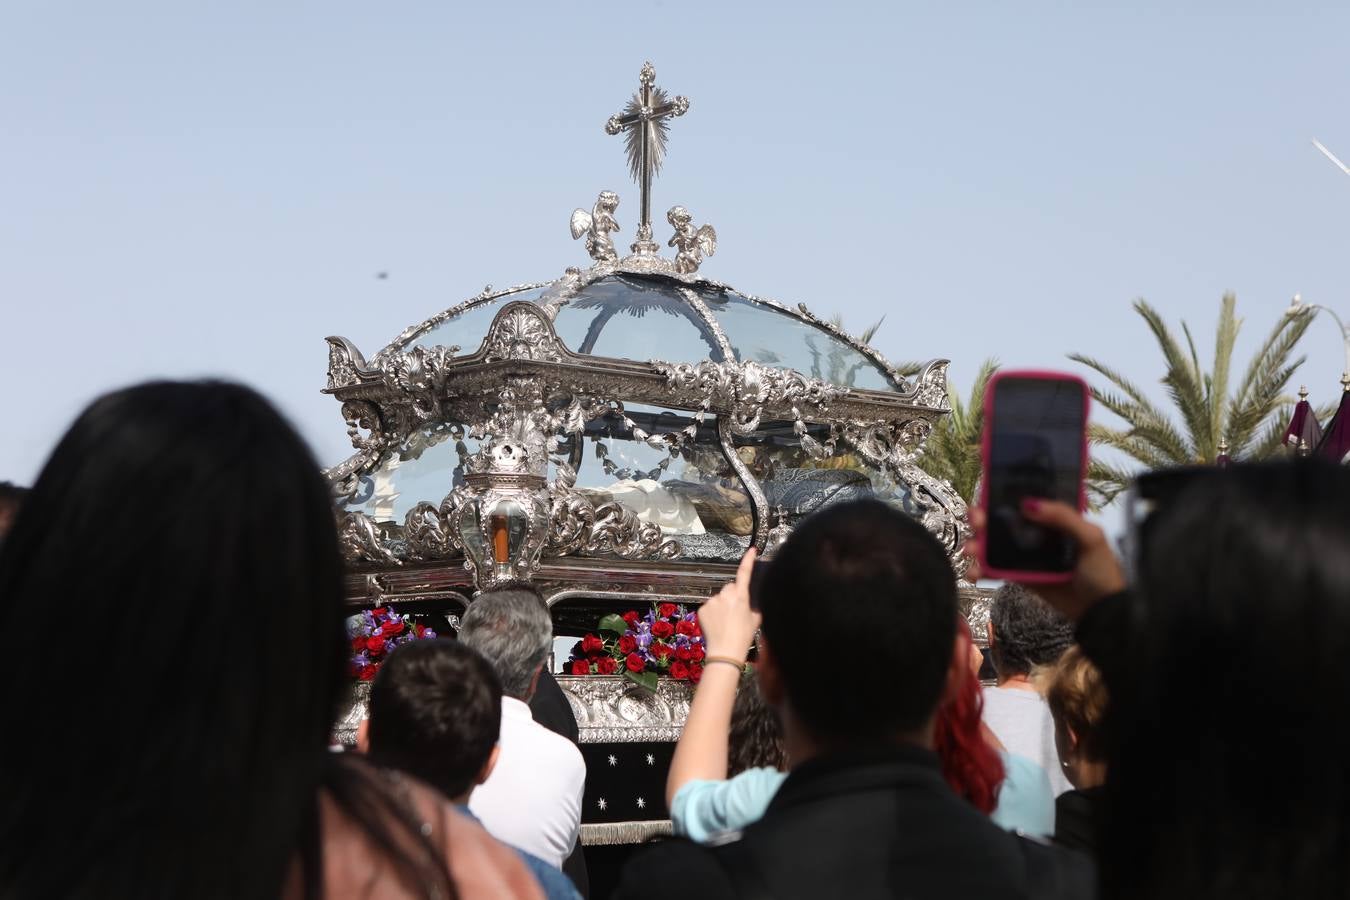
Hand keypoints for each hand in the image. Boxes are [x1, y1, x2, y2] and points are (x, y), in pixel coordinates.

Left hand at [697, 548, 761, 660]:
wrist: (725, 651)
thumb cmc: (743, 637)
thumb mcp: (756, 620)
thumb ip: (754, 605)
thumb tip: (752, 600)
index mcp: (741, 597)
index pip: (745, 574)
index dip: (748, 561)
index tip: (751, 551)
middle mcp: (726, 595)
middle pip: (730, 587)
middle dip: (733, 595)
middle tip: (735, 612)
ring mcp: (713, 601)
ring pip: (719, 597)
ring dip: (722, 604)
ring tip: (726, 621)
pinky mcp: (702, 608)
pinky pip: (709, 605)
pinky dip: (712, 612)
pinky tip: (717, 623)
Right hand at [965, 500, 1125, 622]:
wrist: (1101, 612)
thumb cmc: (1101, 571)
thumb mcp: (1090, 538)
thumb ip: (1063, 517)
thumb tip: (1028, 504)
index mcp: (1054, 518)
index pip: (1026, 500)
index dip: (1004, 494)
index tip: (986, 492)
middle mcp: (1037, 533)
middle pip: (1003, 520)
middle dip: (983, 518)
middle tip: (975, 520)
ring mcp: (1027, 555)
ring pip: (995, 544)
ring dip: (977, 544)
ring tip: (970, 551)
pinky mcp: (1021, 576)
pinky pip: (996, 570)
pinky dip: (981, 570)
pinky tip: (974, 572)